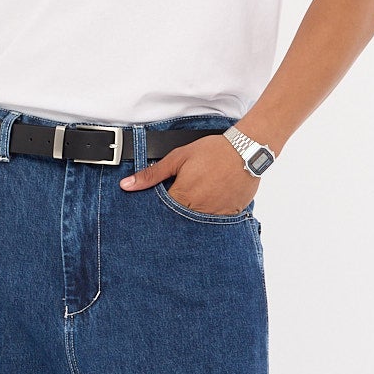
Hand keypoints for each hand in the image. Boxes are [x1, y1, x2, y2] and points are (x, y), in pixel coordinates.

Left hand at [119, 134, 255, 214]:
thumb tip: (127, 185)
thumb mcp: (178, 158)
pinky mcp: (229, 215)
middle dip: (177, 212)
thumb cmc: (212, 151)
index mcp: (182, 196)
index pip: (162, 212)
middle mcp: (198, 210)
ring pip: (197, 223)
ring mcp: (215, 215)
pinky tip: (214, 200)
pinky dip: (211, 215)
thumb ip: (152, 174)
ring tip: (201, 196)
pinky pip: (216, 223)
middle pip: (178, 220)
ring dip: (194, 214)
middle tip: (187, 195)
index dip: (160, 207)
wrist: (246, 150)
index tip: (165, 199)